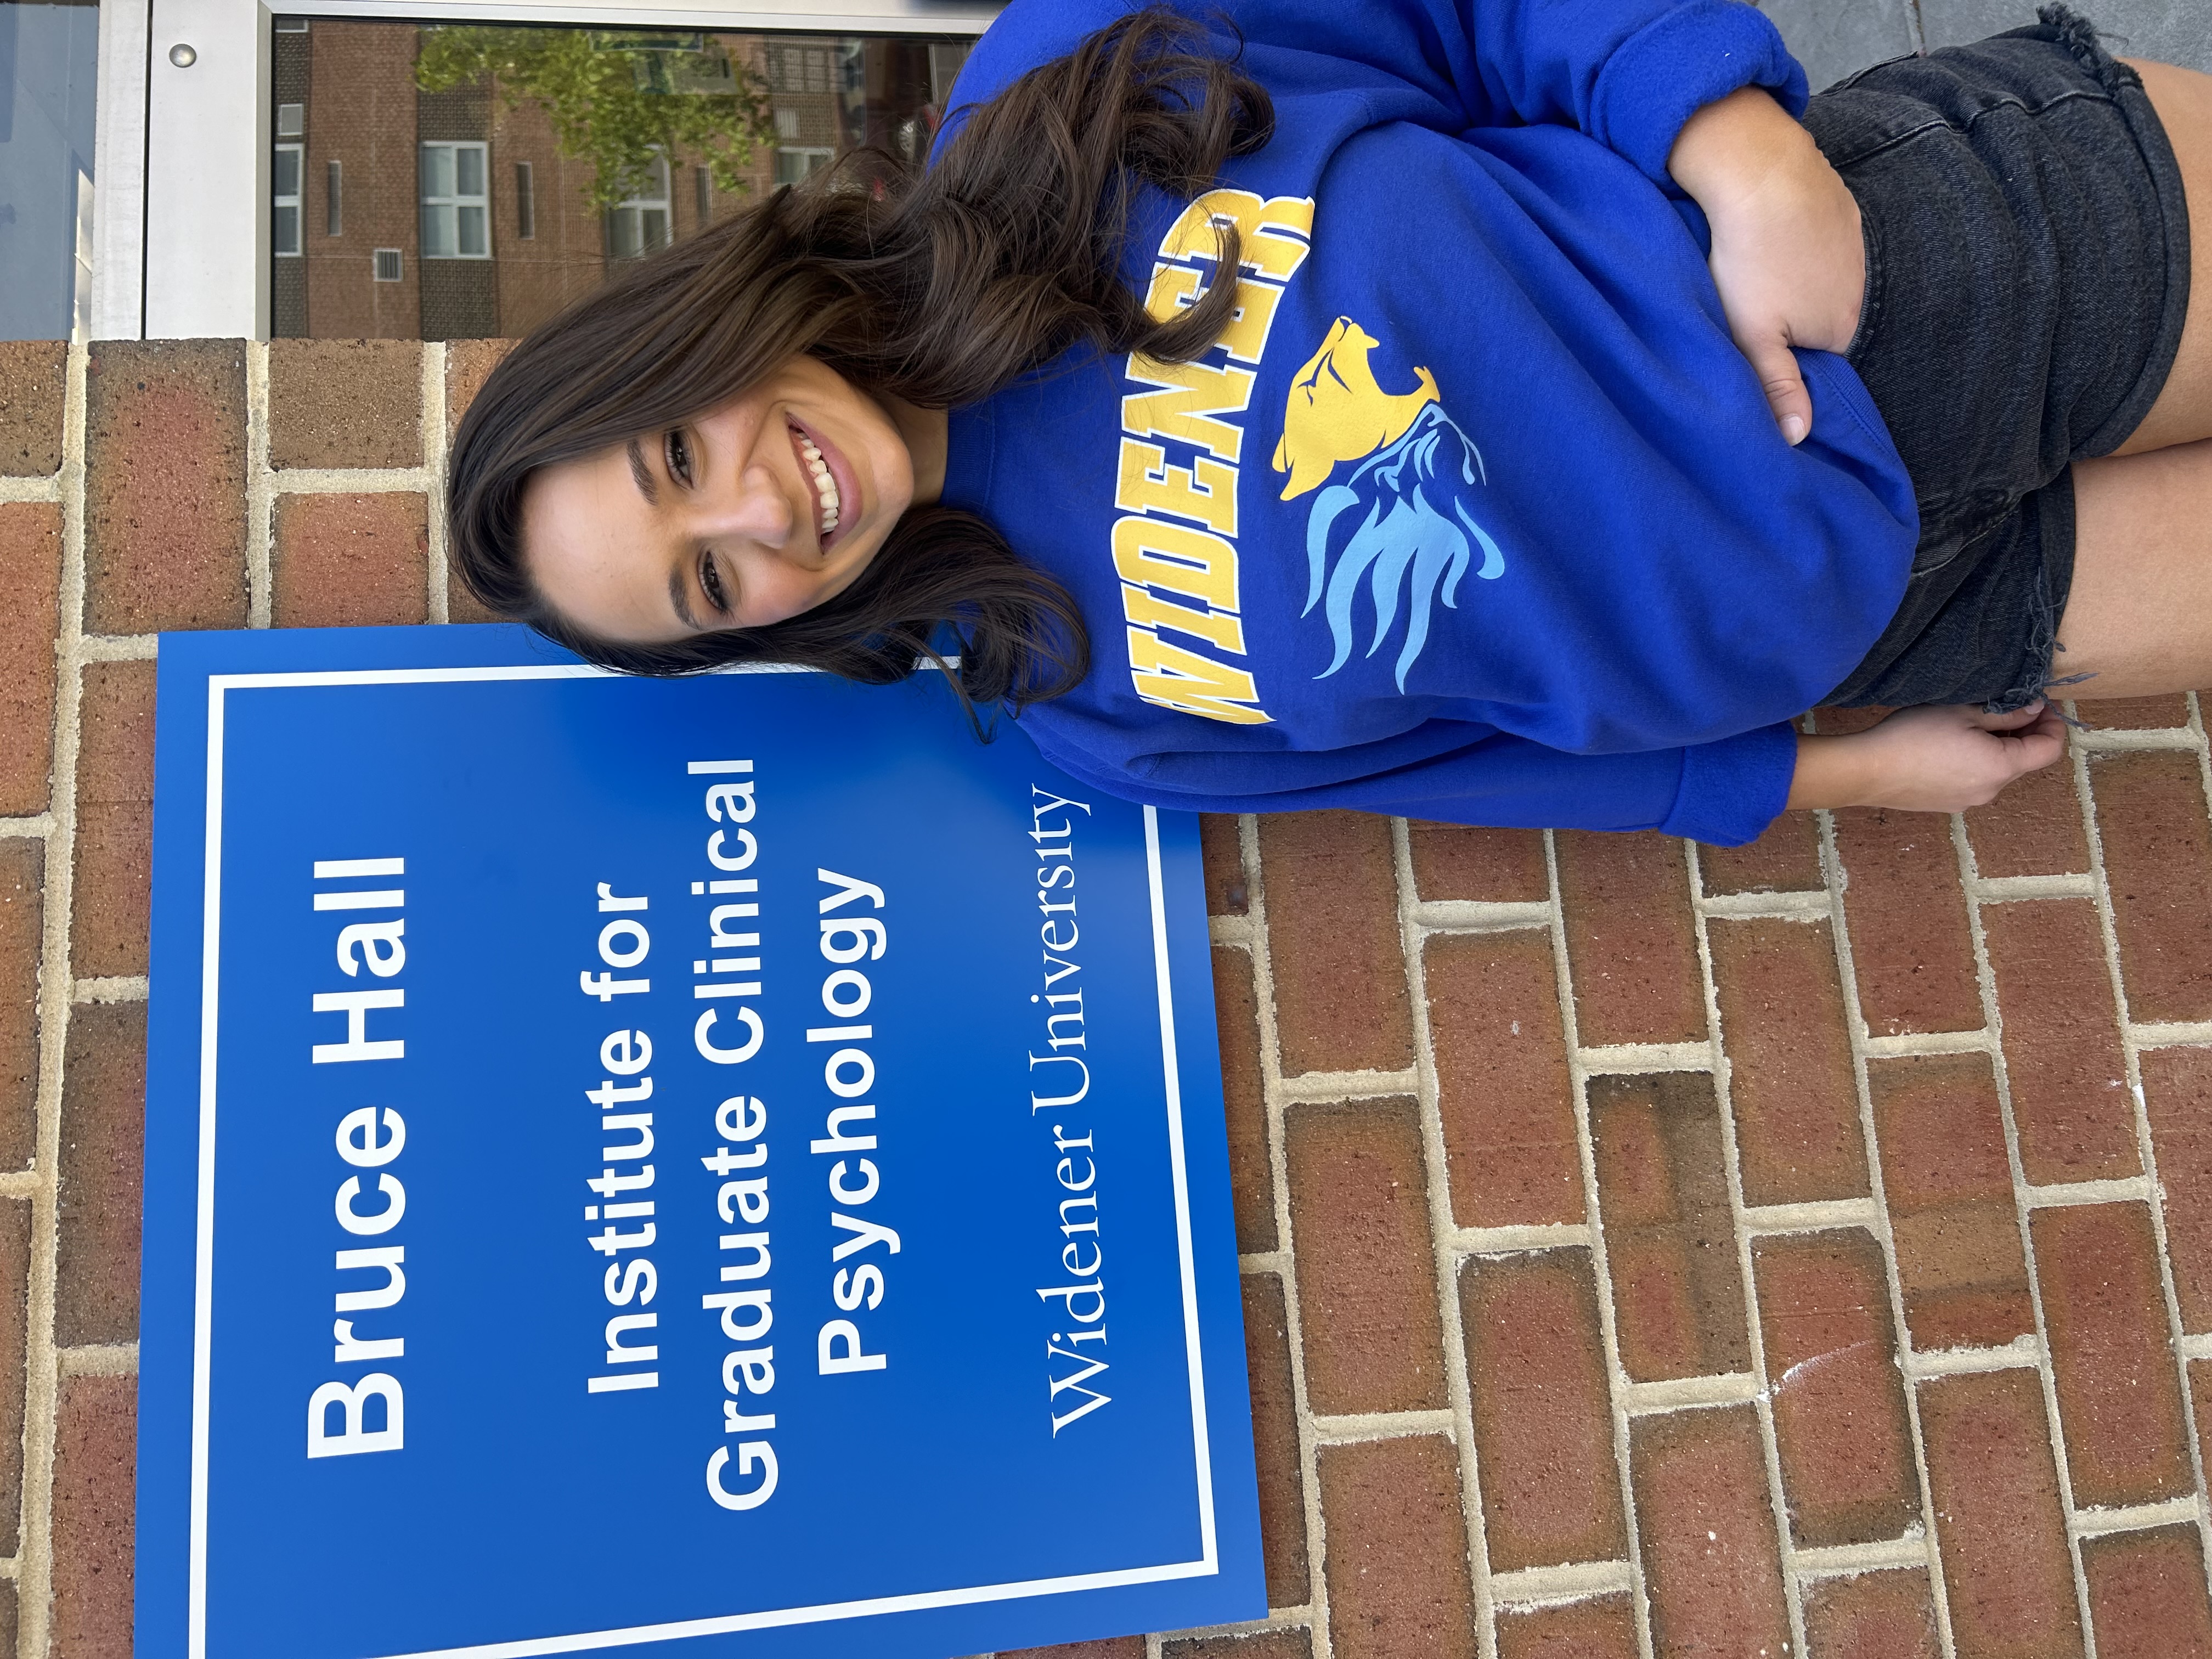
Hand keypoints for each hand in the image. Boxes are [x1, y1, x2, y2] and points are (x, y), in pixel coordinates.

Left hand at [1668, 88, 1865, 445]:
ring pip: (1819, 280)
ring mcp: (1856, 244)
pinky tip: (1771, 238)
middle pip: (1822, 322)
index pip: (1820, 363)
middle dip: (1792, 322)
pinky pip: (1818, 239)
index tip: (1758, 351)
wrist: (1761, 171)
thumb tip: (1800, 437)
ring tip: (1759, 272)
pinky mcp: (1841, 208)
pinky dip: (1796, 243)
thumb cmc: (1751, 259)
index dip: (1788, 362)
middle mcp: (1861, 289)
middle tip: (1751, 308)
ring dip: (1793, 281)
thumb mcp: (1756, 337)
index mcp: (1842, 327)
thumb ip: (1778, 387)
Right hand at [1787, 703, 2070, 811]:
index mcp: (2002, 767)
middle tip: (2002, 706)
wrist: (1866, 771)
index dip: (2052, 723)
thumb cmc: (1914, 736)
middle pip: (2022, 761)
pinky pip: (1972, 781)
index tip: (2038, 703)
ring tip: (1967, 725)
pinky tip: (1945, 747)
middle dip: (2021, 733)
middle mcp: (1991, 790)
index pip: (2050, 750)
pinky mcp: (1946, 804)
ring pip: (1995, 771)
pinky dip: (1972, 762)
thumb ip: (2006, 713)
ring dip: (1994, 748)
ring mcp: (1967, 801)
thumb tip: (2033, 709)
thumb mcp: (1963, 712)